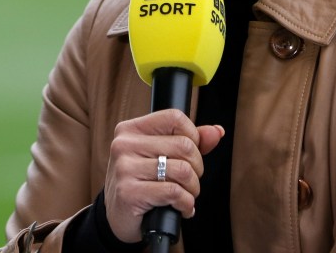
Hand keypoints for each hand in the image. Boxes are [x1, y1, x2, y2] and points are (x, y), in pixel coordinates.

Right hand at [103, 109, 224, 242]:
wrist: (118, 217)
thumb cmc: (143, 183)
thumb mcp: (162, 156)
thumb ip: (190, 141)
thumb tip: (217, 131)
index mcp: (131, 129)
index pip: (174, 117)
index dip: (193, 136)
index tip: (190, 154)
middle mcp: (124, 144)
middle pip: (184, 145)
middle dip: (196, 168)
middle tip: (189, 181)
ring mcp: (124, 168)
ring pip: (182, 170)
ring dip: (192, 188)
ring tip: (186, 195)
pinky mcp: (128, 193)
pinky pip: (174, 192)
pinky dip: (186, 203)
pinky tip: (181, 208)